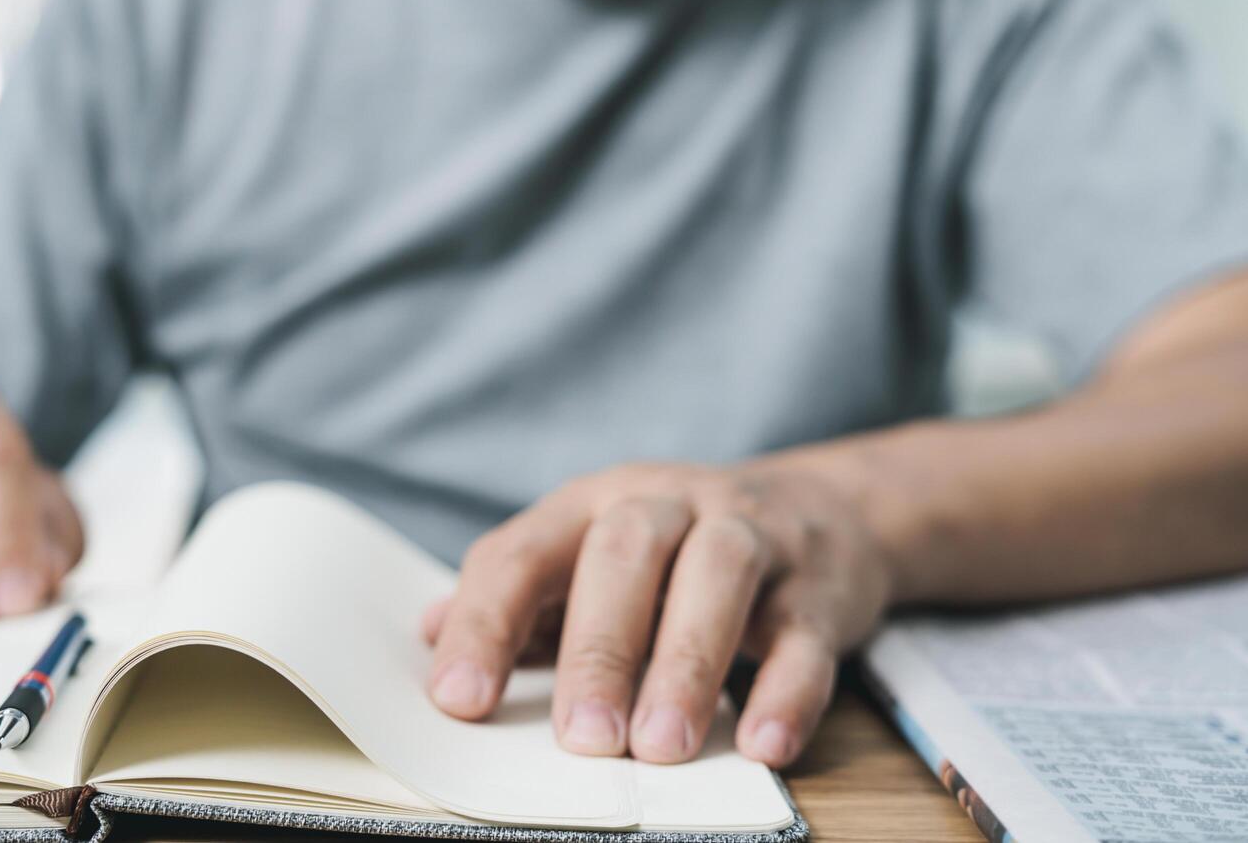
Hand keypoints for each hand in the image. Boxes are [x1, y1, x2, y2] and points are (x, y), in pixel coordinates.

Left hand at [422, 462, 892, 766]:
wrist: (825, 509)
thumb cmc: (678, 550)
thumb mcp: (592, 552)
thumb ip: (521, 595)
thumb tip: (426, 634)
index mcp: (594, 503)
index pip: (524, 551)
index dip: (484, 622)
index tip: (460, 701)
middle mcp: (670, 504)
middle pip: (624, 552)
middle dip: (598, 648)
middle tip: (581, 740)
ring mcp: (752, 537)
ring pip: (717, 579)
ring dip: (687, 665)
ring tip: (659, 749)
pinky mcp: (819, 588)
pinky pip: (806, 634)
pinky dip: (788, 691)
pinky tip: (762, 745)